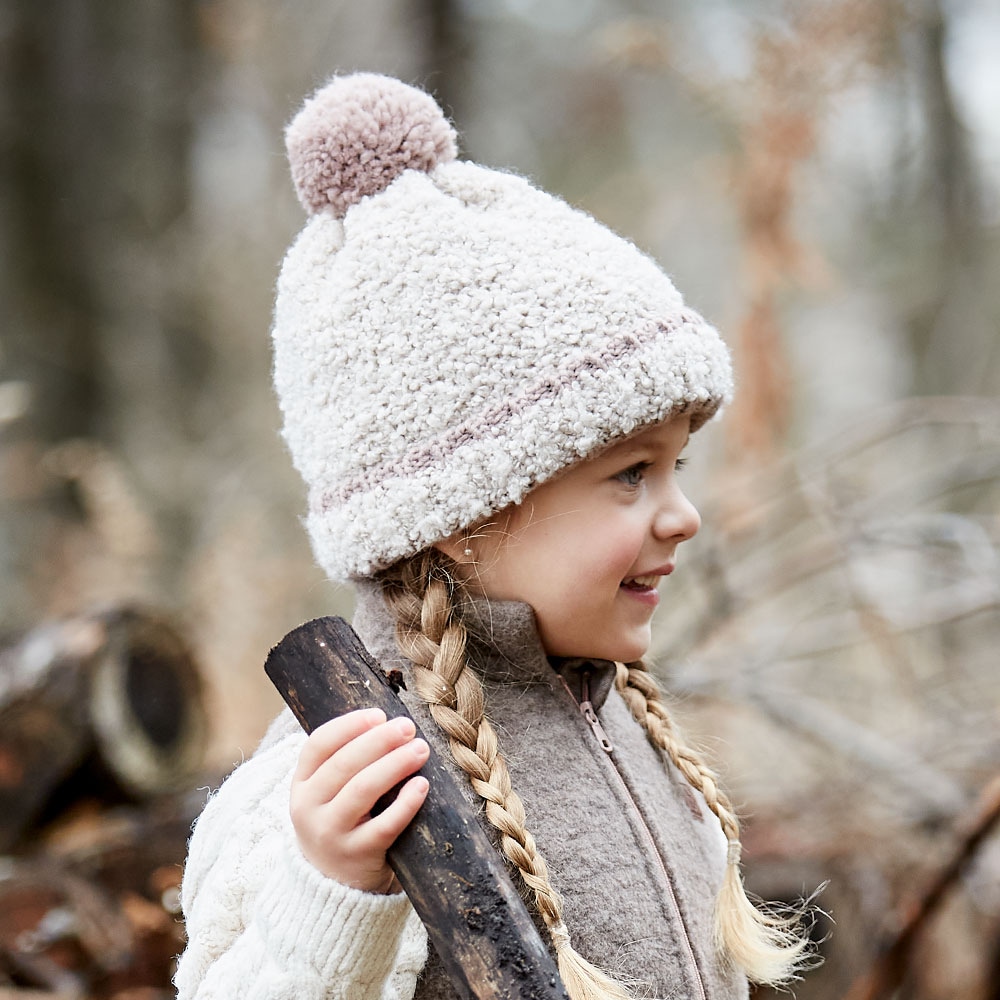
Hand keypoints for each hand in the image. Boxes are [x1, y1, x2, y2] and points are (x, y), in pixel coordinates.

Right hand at [290, 708, 429, 892]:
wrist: (331, 887)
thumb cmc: (340, 824)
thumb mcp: (326, 795)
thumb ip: (344, 763)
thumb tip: (387, 724)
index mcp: (302, 785)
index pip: (318, 745)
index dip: (349, 725)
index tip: (379, 714)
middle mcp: (309, 808)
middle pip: (344, 764)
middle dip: (379, 740)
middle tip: (407, 727)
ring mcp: (331, 834)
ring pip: (363, 790)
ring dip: (395, 764)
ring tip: (420, 750)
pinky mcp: (357, 856)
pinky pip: (385, 826)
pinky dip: (406, 803)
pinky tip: (422, 785)